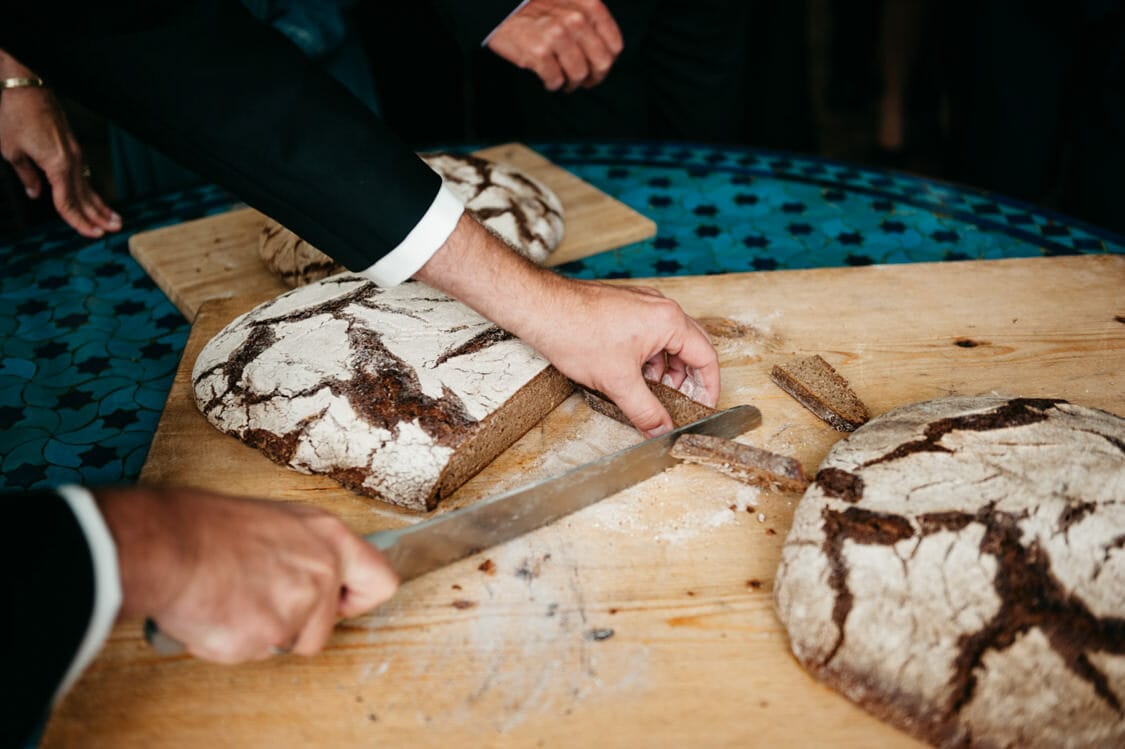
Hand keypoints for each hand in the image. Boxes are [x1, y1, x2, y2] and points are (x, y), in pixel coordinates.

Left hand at [0, 50, 120, 237]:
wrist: (26, 87)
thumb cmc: (16, 115)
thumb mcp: (11, 150)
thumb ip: (26, 175)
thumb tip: (35, 193)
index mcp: (56, 165)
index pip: (68, 202)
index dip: (78, 222)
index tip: (92, 235)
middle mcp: (70, 161)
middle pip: (85, 196)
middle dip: (99, 216)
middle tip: (114, 230)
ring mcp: (74, 153)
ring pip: (88, 185)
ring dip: (100, 204)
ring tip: (114, 218)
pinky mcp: (71, 146)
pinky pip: (84, 173)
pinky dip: (90, 189)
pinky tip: (94, 196)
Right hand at [94, 486, 397, 662]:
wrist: (168, 544)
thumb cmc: (207, 527)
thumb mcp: (274, 521)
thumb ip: (304, 550)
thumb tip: (309, 570)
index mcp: (329, 538)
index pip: (380, 581)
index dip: (357, 600)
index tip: (339, 603)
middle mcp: (323, 571)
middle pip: (326, 625)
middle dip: (295, 624)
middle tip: (259, 600)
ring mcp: (299, 605)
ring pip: (288, 642)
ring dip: (261, 633)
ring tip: (232, 599)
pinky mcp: (269, 635)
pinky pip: (254, 652)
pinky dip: (232, 641)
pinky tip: (216, 611)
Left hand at [415, 215, 720, 436]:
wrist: (542, 309)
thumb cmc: (577, 334)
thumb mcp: (618, 383)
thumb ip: (646, 411)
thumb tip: (661, 430)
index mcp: (669, 321)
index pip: (706, 357)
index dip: (708, 387)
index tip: (703, 406)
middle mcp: (660, 308)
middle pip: (690, 348)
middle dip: (685, 380)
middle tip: (678, 404)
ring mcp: (641, 305)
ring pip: (667, 342)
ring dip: (664, 369)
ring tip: (649, 393)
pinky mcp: (624, 307)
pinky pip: (648, 335)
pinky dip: (647, 358)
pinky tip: (630, 375)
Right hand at [487, 0, 623, 92]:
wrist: (501, 9)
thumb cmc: (535, 8)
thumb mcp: (569, 3)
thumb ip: (590, 21)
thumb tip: (607, 54)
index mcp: (588, 5)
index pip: (614, 45)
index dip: (607, 62)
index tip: (597, 68)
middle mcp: (576, 19)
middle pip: (601, 63)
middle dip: (593, 77)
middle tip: (583, 80)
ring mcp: (557, 36)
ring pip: (579, 75)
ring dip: (572, 83)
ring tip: (563, 80)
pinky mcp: (539, 52)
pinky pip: (555, 81)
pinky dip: (552, 83)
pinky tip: (547, 78)